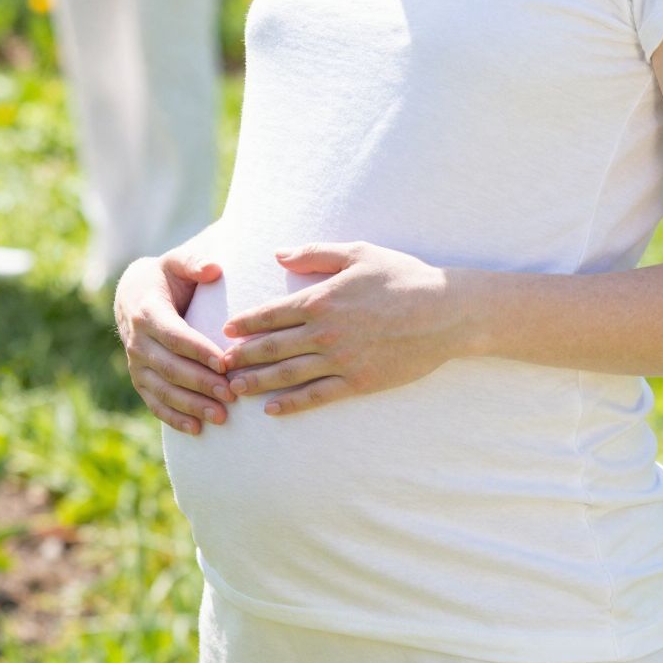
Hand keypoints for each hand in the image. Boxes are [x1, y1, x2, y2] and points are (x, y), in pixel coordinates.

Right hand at [114, 249, 235, 433]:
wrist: (132, 295)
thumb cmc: (165, 277)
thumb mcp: (175, 263)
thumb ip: (193, 263)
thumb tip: (214, 268)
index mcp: (148, 312)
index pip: (174, 335)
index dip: (198, 350)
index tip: (224, 363)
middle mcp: (138, 341)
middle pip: (170, 367)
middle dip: (200, 383)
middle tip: (231, 394)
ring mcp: (136, 363)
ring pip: (162, 389)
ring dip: (191, 405)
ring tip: (221, 417)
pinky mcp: (139, 379)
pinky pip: (154, 402)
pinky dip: (173, 417)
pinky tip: (196, 429)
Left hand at [221, 241, 477, 415]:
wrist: (444, 311)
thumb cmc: (402, 276)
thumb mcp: (357, 253)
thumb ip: (314, 253)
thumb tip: (278, 254)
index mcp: (321, 299)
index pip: (272, 313)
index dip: (246, 323)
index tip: (226, 330)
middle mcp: (324, 332)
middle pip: (272, 347)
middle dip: (242, 356)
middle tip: (218, 365)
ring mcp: (340, 360)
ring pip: (288, 374)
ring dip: (258, 382)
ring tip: (235, 389)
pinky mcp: (358, 382)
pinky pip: (317, 396)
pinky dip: (292, 404)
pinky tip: (273, 409)